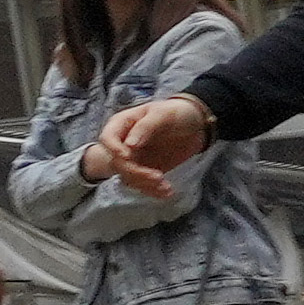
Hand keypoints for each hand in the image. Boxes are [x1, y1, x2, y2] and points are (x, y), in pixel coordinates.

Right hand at [81, 93, 212, 199]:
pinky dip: (153, 191)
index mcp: (123, 125)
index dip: (113, 149)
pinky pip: (143, 184)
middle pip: (119, 162)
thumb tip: (130, 145)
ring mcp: (135, 158)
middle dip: (136, 173)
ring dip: (145, 185)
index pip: (108, 138)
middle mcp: (124, 143)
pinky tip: (166, 192)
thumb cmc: (176, 112)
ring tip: (166, 187)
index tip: (128, 157)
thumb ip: (145, 126)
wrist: (195, 124)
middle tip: (157, 177)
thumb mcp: (163, 113)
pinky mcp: (146, 169)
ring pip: (129, 177)